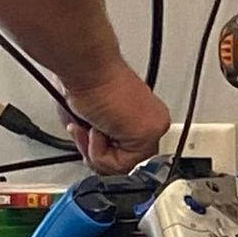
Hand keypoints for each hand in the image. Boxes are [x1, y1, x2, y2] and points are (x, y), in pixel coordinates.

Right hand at [61, 61, 172, 175]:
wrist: (86, 69)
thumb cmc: (84, 82)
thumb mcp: (89, 119)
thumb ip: (98, 139)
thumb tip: (93, 153)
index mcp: (142, 116)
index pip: (124, 153)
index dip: (99, 151)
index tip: (85, 134)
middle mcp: (151, 121)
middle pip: (123, 163)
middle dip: (95, 154)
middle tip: (84, 132)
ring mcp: (152, 129)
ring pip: (121, 167)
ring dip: (94, 151)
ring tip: (90, 127)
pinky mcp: (148, 134)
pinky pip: (119, 165)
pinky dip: (98, 151)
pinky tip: (97, 129)